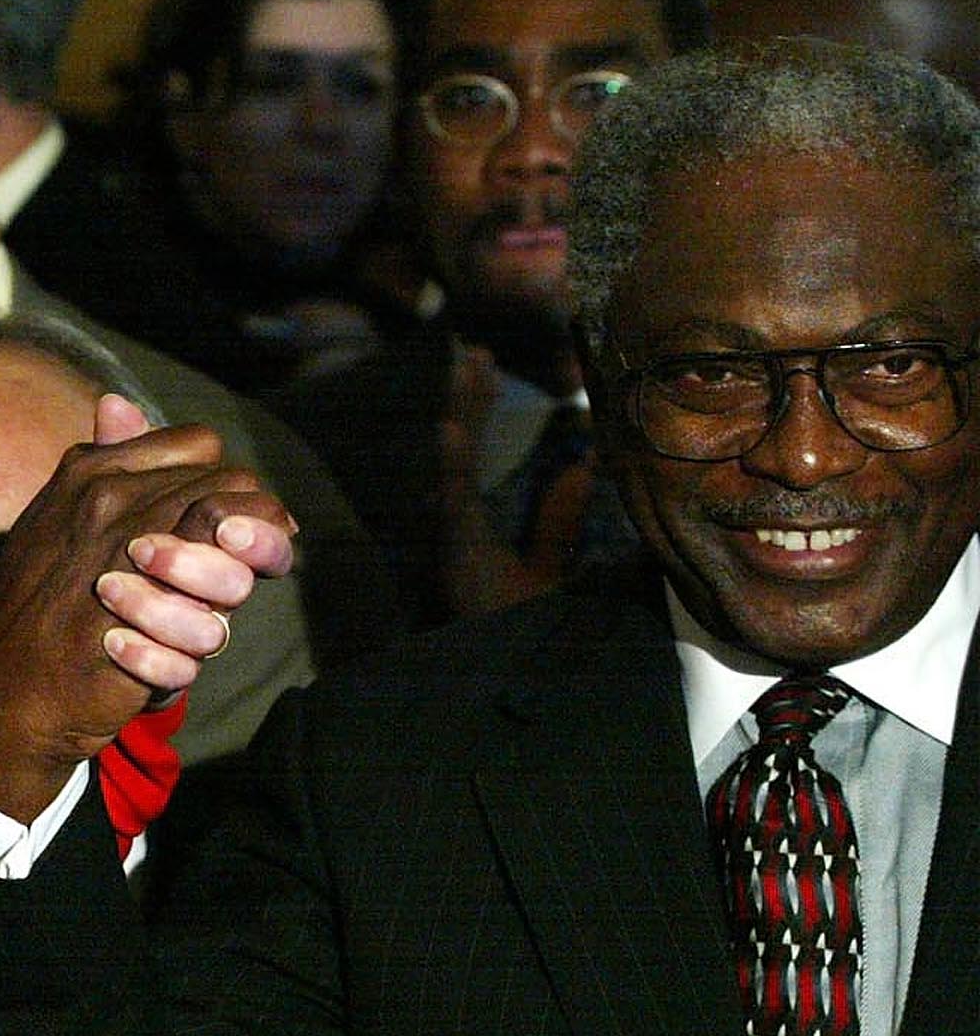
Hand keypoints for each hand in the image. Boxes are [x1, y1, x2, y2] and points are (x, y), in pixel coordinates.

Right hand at [0, 394, 294, 821]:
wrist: (7, 697)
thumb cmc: (40, 609)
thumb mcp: (54, 520)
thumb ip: (97, 461)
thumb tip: (118, 402)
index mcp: (88, 472)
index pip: (200, 446)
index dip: (222, 486)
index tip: (221, 530)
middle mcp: (106, 503)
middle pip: (233, 487)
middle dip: (247, 533)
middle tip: (234, 580)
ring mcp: (124, 557)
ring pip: (237, 542)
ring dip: (233, 584)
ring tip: (204, 617)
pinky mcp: (139, 619)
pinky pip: (217, 613)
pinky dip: (208, 635)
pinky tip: (184, 654)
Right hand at [433, 338, 562, 618]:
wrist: (500, 685)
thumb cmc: (517, 633)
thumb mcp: (546, 571)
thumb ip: (559, 521)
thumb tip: (586, 467)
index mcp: (473, 523)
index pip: (473, 451)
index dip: (477, 406)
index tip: (483, 361)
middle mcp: (458, 525)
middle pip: (461, 446)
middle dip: (467, 397)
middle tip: (473, 350)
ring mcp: (454, 539)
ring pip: (454, 464)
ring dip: (459, 416)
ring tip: (465, 371)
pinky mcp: (454, 556)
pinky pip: (452, 505)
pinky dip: (451, 467)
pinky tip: (449, 431)